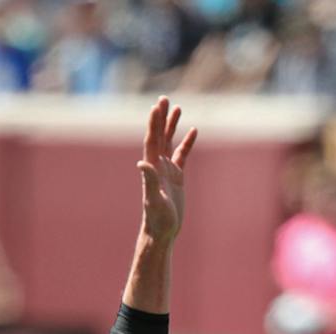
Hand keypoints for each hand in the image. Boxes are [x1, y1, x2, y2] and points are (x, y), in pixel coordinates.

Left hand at [136, 95, 196, 247]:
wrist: (162, 232)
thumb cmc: (157, 219)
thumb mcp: (154, 200)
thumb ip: (148, 181)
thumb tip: (142, 163)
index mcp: (152, 167)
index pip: (153, 140)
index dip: (154, 123)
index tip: (157, 106)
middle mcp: (158, 165)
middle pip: (160, 136)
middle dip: (162, 117)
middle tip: (164, 99)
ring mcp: (167, 170)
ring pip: (170, 142)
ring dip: (172, 126)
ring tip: (177, 108)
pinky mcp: (177, 178)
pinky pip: (182, 155)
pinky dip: (186, 143)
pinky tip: (193, 131)